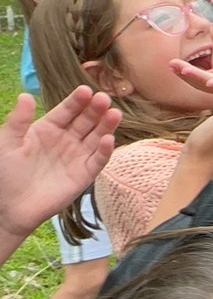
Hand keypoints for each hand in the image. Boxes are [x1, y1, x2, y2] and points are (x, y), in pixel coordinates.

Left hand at [0, 88, 120, 238]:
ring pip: (96, 137)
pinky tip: (108, 139)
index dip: (77, 100)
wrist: (9, 209)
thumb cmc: (3, 174)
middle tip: (104, 98)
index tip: (86, 90)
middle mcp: (66, 139)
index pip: (67, 110)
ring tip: (114, 113)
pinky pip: (98, 160)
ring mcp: (77, 156)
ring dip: (106, 125)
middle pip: (86, 120)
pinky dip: (104, 150)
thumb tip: (26, 95)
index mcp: (48, 128)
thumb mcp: (6, 143)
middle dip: (96, 109)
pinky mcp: (84, 174)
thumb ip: (18, 120)